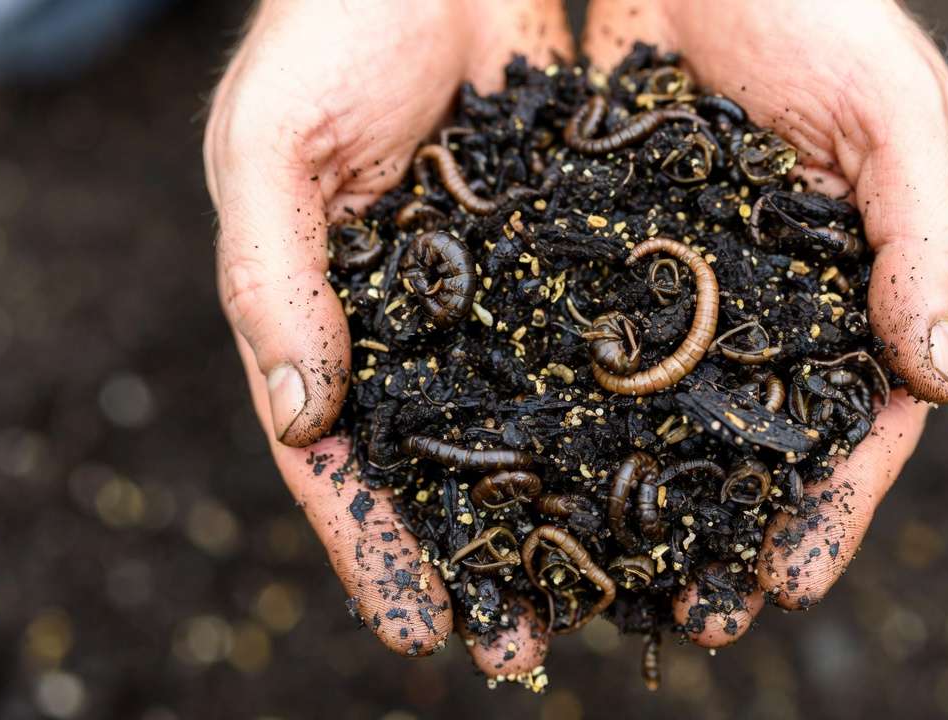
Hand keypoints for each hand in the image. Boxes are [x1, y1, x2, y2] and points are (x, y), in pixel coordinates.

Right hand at [204, 0, 570, 675]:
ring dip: (566, 504)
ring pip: (530, 419)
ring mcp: (497, 295)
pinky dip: (630, 402)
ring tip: (618, 585)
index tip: (419, 631)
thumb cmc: (324, 34)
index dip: (374, 548)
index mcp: (330, 319)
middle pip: (446, 463)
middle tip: (526, 650)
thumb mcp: (270, 148)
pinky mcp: (570, 251)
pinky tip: (677, 462)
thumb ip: (273, 278)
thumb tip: (303, 417)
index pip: (340, 458)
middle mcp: (418, 325)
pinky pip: (602, 338)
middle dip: (482, 557)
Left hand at [585, 0, 947, 645]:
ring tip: (609, 578)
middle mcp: (762, 305)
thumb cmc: (824, 9)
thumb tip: (937, 380)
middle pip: (752, 440)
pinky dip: (566, 407)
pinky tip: (536, 471)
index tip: (793, 583)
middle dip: (728, 532)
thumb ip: (925, 241)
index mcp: (847, 289)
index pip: (854, 421)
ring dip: (642, 497)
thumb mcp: (897, 113)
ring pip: (664, 411)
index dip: (831, 506)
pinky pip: (582, 339)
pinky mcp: (597, 251)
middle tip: (697, 618)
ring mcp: (678, 286)